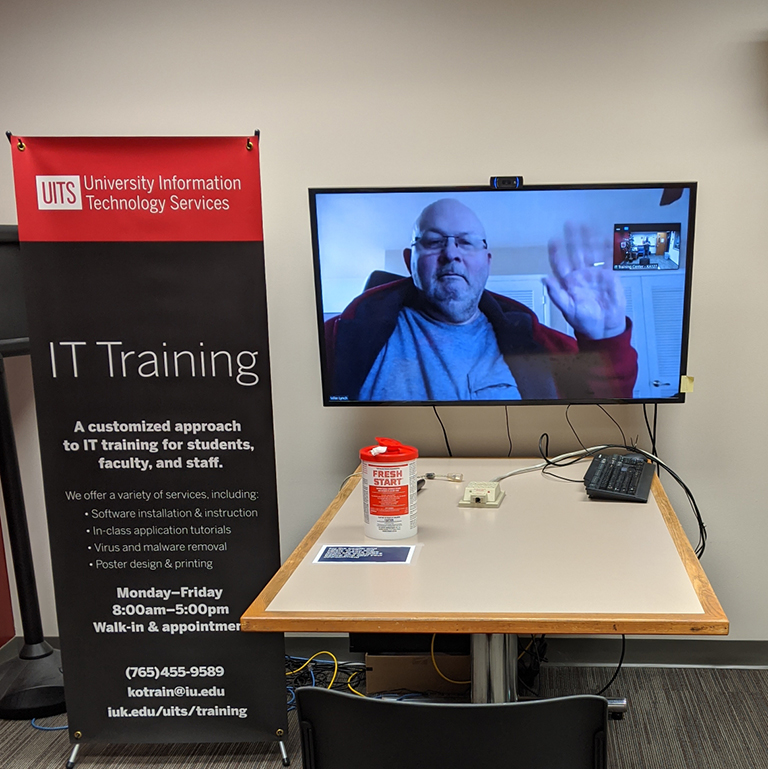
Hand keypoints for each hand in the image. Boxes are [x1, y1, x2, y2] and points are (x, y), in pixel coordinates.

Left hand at [544, 222, 626, 339]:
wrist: (603, 328)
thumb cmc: (584, 321)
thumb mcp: (567, 309)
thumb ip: (556, 294)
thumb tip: (545, 280)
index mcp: (568, 282)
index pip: (560, 264)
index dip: (556, 252)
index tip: (554, 241)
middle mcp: (580, 275)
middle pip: (576, 253)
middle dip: (573, 239)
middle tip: (570, 225)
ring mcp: (594, 274)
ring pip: (591, 253)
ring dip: (589, 240)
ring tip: (586, 227)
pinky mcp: (608, 276)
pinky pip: (607, 260)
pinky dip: (607, 250)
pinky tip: (605, 239)